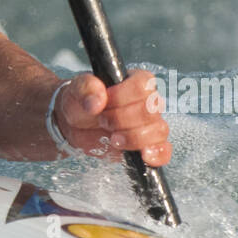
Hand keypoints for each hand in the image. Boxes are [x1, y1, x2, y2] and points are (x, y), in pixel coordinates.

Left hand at [54, 71, 171, 165]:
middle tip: (103, 121)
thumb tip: (98, 100)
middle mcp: (147, 101)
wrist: (74, 124)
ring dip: (134, 138)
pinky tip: (144, 157)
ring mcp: (149, 124)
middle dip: (123, 120)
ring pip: (158, 130)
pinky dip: (157, 155)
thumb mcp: (77, 89)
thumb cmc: (80, 101)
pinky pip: (163, 151)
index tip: (103, 104)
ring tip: (112, 139)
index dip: (123, 97)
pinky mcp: (147, 145)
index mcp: (134, 81)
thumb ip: (86, 88)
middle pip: (151, 111)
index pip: (143, 86)